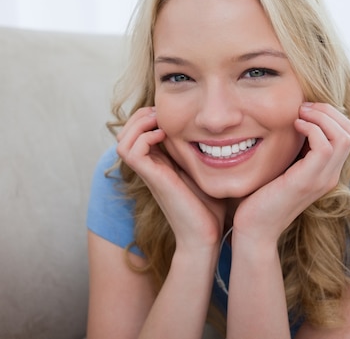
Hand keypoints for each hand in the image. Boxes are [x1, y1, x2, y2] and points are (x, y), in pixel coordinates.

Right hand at [116, 107, 225, 250]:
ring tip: (160, 122)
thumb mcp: (209, 172)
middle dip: (140, 116)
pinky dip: (145, 137)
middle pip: (125, 133)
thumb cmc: (211, 208)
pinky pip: (131, 151)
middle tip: (162, 113)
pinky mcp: (153, 179)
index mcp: (160, 163)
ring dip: (138, 125)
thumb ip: (208, 154)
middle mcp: (150, 167)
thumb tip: (226, 135)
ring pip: (122, 141)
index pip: (139, 132)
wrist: (205, 236)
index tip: (171, 112)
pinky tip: (165, 135)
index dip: (148, 116)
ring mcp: (149, 174)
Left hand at [232, 102, 349, 244]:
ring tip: (300, 114)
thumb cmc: (262, 196)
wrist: (254, 229)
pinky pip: (324, 146)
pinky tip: (294, 126)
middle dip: (329, 110)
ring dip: (321, 116)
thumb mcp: (283, 166)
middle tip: (303, 108)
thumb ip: (294, 149)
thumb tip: (293, 121)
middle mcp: (330, 175)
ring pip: (343, 136)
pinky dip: (312, 128)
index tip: (304, 110)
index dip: (330, 114)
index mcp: (327, 170)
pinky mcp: (307, 181)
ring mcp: (322, 179)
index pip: (348, 133)